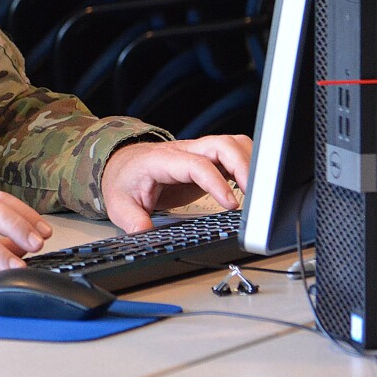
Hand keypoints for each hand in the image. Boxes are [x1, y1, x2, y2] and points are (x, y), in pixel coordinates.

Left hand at [100, 133, 251, 233]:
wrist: (122, 166)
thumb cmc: (124, 181)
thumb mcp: (118, 204)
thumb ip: (131, 219)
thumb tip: (143, 232)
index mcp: (161, 160)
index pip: (196, 164)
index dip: (216, 182)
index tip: (231, 204)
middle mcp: (183, 151)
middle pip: (221, 144)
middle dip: (243, 165)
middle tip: (255, 194)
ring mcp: (196, 153)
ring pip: (231, 144)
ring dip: (249, 161)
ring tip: (258, 190)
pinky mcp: (206, 160)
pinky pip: (233, 154)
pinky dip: (247, 164)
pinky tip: (251, 185)